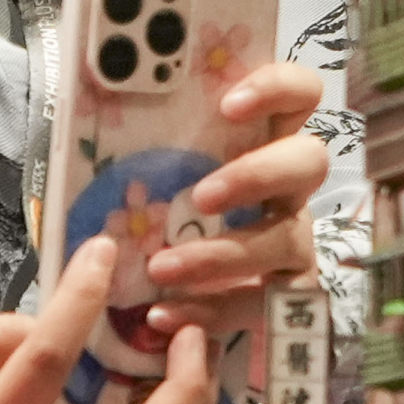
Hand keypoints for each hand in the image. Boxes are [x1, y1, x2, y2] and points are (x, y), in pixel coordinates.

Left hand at [142, 59, 330, 341]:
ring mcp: (294, 238)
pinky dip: (215, 311)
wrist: (169, 294)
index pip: (299, 94)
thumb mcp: (148, 169)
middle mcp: (289, 186)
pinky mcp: (288, 293)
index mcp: (263, 139)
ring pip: (288, 239)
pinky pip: (267, 304)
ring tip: (162, 269)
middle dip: (258, 174)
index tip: (228, 105)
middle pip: (310, 161)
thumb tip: (93, 103)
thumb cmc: (158, 210)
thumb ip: (141, 139)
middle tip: (201, 197)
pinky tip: (163, 315)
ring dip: (223, 255)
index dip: (276, 89)